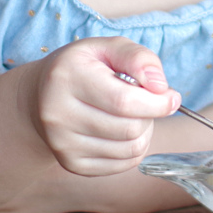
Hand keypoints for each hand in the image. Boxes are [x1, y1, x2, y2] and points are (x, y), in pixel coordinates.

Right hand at [22, 36, 181, 175]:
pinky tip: (122, 131)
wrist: (40, 97)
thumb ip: (138, 58)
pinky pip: (122, 164)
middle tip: (146, 102)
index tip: (171, 96)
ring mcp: (62, 144)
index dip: (158, 102)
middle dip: (150, 115)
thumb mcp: (107, 48)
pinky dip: (133, 149)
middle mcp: (58, 114)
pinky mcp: (71, 164)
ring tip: (133, 115)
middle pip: (130, 128)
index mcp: (67, 78)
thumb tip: (161, 87)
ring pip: (129, 149)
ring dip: (144, 132)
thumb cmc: (83, 68)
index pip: (124, 101)